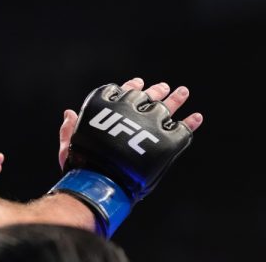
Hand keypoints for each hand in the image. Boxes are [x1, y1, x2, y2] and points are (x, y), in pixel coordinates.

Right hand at [59, 77, 202, 169]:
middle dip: (155, 91)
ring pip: (166, 108)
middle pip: (146, 96)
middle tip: (164, 87)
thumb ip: (69, 129)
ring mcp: (149, 125)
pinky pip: (182, 129)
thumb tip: (69, 113)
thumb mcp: (69, 146)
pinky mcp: (166, 143)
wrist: (101, 183)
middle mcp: (129, 111)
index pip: (120, 91)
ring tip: (182, 92)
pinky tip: (196, 117)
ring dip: (175, 99)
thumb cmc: (81, 166)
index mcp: (105, 109)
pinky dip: (190, 123)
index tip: (139, 82)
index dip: (130, 86)